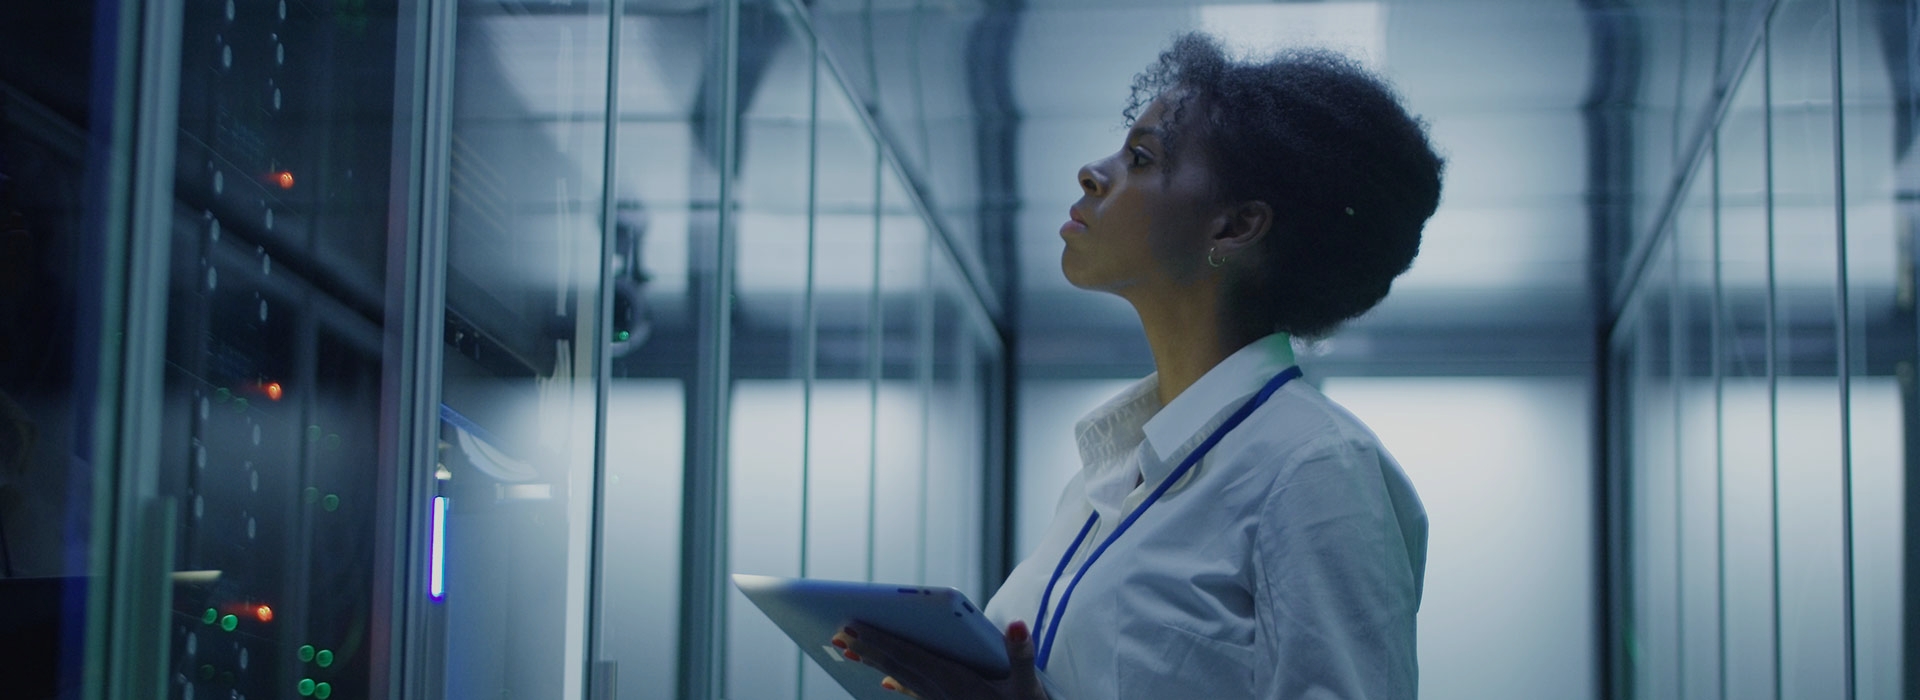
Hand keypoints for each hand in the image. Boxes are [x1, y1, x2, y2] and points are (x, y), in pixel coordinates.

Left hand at [829, 620, 1048, 699]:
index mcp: (957, 681)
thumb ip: (1021, 654)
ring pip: (902, 679)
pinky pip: (916, 692)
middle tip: (838, 633)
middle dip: (868, 649)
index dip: (880, 640)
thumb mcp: (1028, 686)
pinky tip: (888, 683)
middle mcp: (944, 693)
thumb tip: (1015, 623)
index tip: (853, 627)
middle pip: (898, 665)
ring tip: (850, 652)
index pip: (909, 655)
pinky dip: (899, 683)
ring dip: (877, 664)